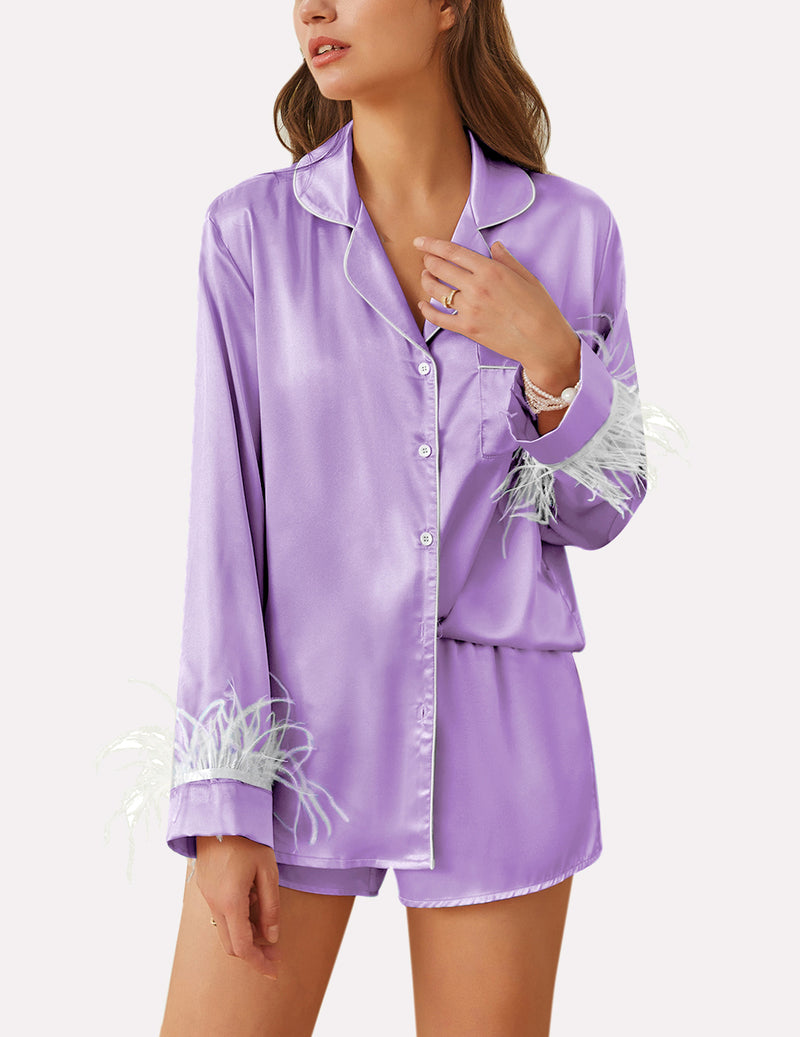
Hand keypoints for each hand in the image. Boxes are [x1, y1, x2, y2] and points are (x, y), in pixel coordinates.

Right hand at [195, 835, 281, 979]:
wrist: (219, 816)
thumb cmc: (247, 840)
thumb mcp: (268, 871)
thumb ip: (270, 907)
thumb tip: (272, 937)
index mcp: (230, 902)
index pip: (243, 947)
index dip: (259, 963)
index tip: (274, 971)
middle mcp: (214, 904)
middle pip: (231, 945)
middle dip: (254, 953)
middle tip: (275, 953)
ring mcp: (207, 896)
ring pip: (224, 931)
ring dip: (245, 936)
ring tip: (267, 926)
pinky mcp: (205, 888)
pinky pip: (221, 915)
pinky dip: (237, 921)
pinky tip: (253, 906)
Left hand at [412, 236, 579, 394]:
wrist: (543, 341)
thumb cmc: (540, 308)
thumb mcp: (527, 277)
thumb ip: (506, 260)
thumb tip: (494, 246)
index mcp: (491, 271)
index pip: (453, 253)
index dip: (432, 245)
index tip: (420, 241)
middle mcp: (476, 288)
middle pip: (440, 269)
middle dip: (428, 261)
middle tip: (426, 259)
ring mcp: (470, 309)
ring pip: (436, 291)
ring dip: (427, 281)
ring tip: (426, 277)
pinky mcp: (467, 329)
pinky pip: (439, 318)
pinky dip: (427, 311)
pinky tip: (423, 304)